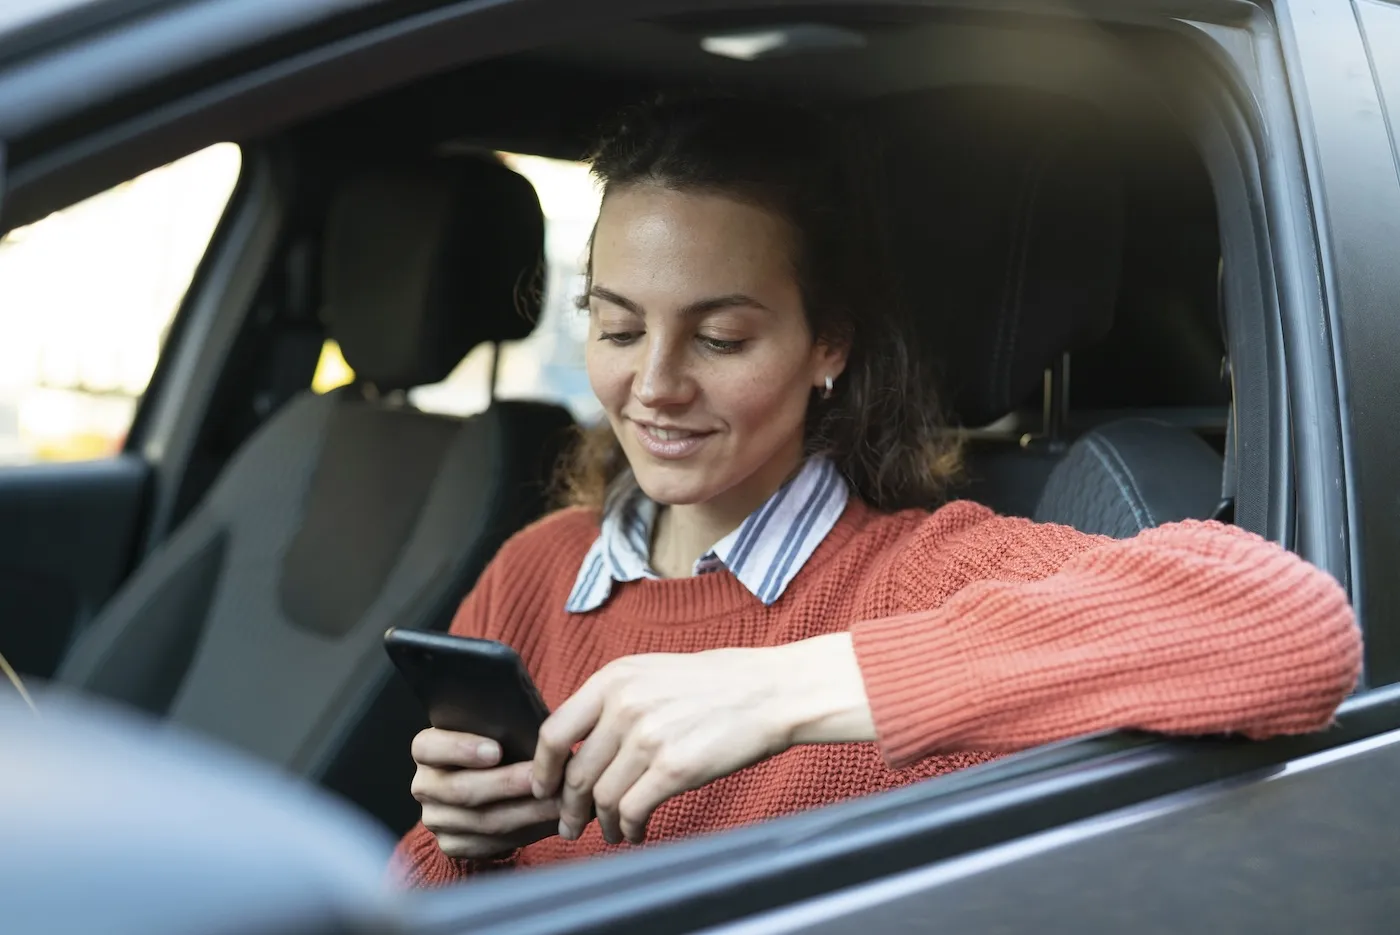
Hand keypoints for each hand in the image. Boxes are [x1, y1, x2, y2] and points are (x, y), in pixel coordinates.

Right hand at [410, 728, 560, 859]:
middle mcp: (425, 785)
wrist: (491, 787)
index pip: (428, 747)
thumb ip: (504, 729)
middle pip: (460, 789)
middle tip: (540, 777)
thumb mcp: (493, 731)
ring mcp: (436, 819)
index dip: (460, 748)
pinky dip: (524, 831)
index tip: (497, 750)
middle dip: (506, 783)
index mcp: (426, 749)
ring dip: (525, 811)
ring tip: (559, 800)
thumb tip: (537, 733)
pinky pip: (489, 843)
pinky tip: (549, 819)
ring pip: (481, 820)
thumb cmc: (497, 748)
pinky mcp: (452, 845)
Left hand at [530, 633, 874, 845]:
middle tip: (570, 824)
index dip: (543, 768)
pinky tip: (634, 832)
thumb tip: (580, 743)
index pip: (555, 731)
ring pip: (602, 797)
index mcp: (614, 678)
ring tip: (610, 832)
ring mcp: (649, 737)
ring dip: (601, 823)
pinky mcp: (675, 768)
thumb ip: (614, 700)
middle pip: (576, 772)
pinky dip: (628, 828)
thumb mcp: (653, 673)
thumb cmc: (717, 683)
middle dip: (569, 807)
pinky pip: (632, 810)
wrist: (771, 691)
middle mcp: (624, 705)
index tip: (545, 787)